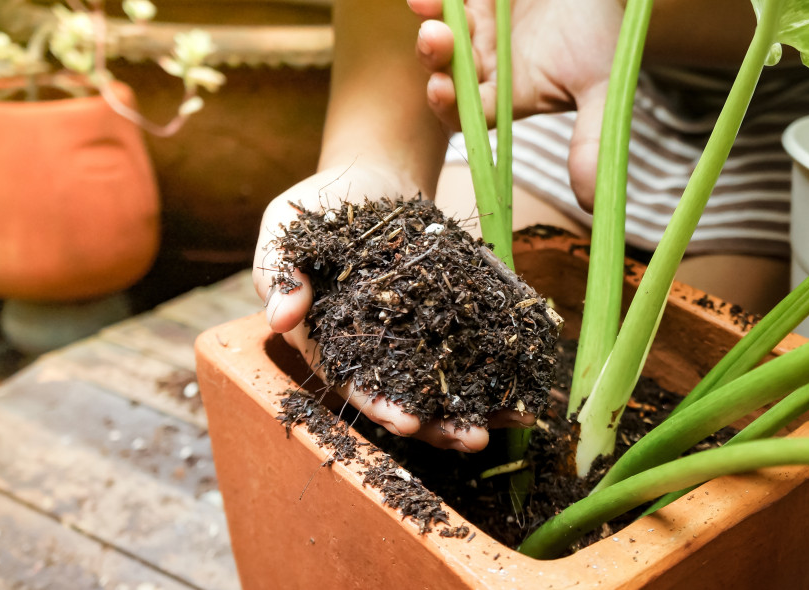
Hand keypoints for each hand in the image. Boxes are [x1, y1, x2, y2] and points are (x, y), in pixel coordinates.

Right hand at [252, 165, 533, 451]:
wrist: (367, 178)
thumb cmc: (314, 207)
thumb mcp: (285, 232)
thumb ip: (279, 273)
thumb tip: (279, 319)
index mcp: (329, 342)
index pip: (353, 384)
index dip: (379, 406)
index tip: (407, 423)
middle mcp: (373, 351)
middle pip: (406, 397)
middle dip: (440, 423)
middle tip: (473, 440)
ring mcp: (414, 337)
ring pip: (445, 384)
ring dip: (478, 407)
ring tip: (514, 423)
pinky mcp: (448, 316)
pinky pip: (475, 348)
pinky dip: (500, 369)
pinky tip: (529, 387)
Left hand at [408, 0, 622, 210]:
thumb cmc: (606, 36)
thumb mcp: (604, 88)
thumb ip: (591, 141)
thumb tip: (593, 204)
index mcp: (507, 97)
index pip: (466, 113)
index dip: (449, 105)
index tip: (440, 90)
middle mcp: (485, 67)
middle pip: (444, 72)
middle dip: (434, 60)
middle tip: (437, 40)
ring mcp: (475, 29)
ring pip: (440, 35)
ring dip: (431, 28)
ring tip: (432, 13)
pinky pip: (443, 1)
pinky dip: (431, 1)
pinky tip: (423, 0)